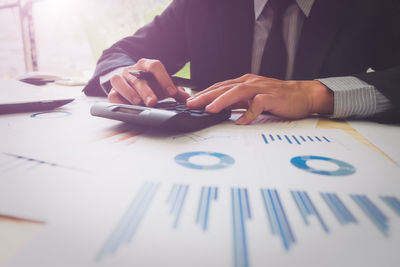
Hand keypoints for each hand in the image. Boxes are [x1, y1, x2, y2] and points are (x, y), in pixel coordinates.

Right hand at [107, 58, 189, 105]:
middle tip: (153, 102)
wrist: (128, 80)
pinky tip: (125, 106)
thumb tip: (187, 98)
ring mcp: (120, 78)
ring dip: (130, 93)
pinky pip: (112, 93)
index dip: (164, 79)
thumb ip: (175, 91)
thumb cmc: (148, 84)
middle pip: (139, 78)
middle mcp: (132, 70)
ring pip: (121, 82)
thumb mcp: (161, 85)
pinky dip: (117, 101)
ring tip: (138, 103)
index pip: (155, 66)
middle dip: (146, 91)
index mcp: (146, 65)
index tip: (172, 93)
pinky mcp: (112, 89)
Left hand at [186, 74, 332, 123]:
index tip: (190, 101)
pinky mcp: (272, 98)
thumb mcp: (253, 97)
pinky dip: (248, 113)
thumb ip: (238, 102)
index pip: (220, 86)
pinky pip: (258, 105)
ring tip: (208, 109)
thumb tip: (219, 110)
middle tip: (191, 104)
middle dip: (206, 96)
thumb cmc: (277, 97)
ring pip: (238, 92)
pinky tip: (240, 121)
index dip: (204, 93)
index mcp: (245, 82)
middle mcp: (251, 83)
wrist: (303, 95)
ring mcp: (261, 89)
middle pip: (224, 87)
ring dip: (222, 100)